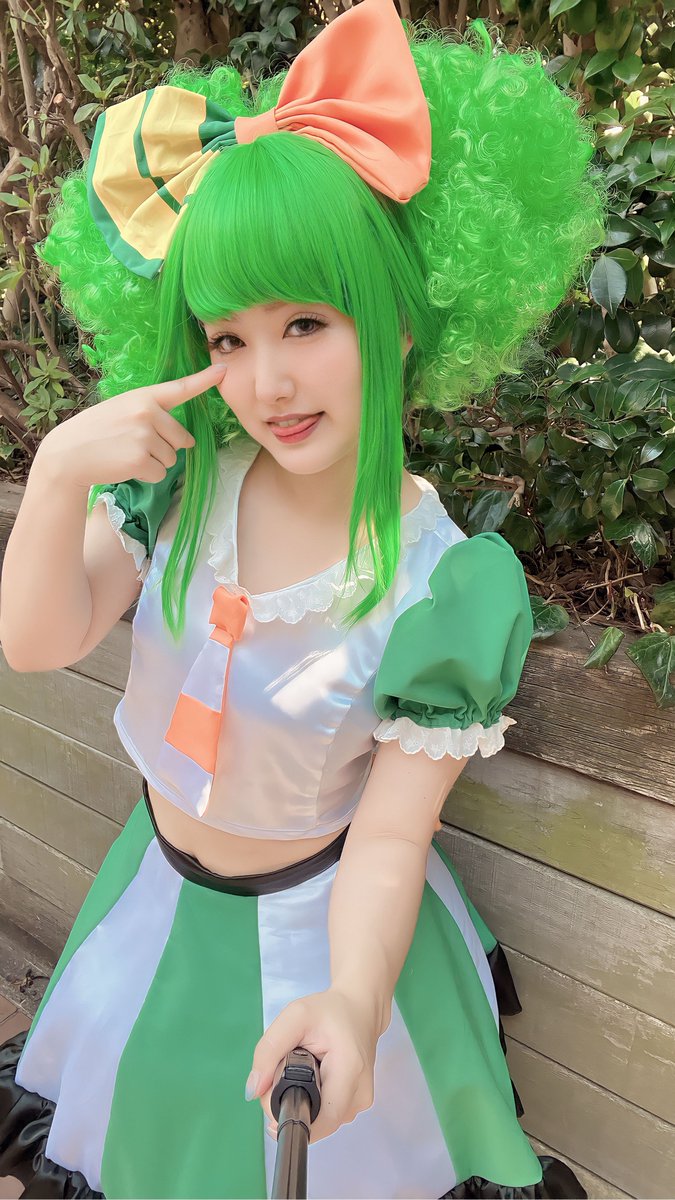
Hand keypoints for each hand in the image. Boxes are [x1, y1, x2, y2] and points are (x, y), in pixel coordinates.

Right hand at [35, 362, 226, 489]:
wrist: (69, 453)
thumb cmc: (98, 432)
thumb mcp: (123, 410)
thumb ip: (152, 416)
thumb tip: (188, 441)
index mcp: (144, 397)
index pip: (180, 388)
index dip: (204, 380)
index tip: (222, 372)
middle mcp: (148, 413)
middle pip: (182, 439)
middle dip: (166, 447)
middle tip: (135, 445)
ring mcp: (145, 436)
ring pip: (172, 459)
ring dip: (155, 462)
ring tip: (127, 454)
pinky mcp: (141, 458)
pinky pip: (160, 474)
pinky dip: (147, 476)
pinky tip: (126, 466)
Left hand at [246, 988, 379, 1142]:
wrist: (360, 1008)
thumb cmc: (330, 1011)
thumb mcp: (294, 1017)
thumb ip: (269, 1050)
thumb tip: (253, 1090)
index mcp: (348, 1070)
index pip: (322, 1121)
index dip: (292, 1119)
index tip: (274, 1104)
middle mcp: (360, 1093)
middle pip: (318, 1123)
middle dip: (291, 1106)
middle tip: (280, 1077)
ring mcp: (362, 1101)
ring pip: (322, 1121)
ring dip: (303, 1103)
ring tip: (299, 1072)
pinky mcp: (359, 1103)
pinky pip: (329, 1114)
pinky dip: (314, 1101)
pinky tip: (312, 1079)